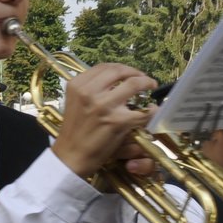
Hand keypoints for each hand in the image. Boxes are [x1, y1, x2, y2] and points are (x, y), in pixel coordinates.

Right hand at [50, 63, 156, 178]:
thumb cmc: (74, 131)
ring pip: (134, 84)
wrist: (71, 156)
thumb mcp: (74, 102)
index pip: (104, 67)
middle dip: (136, 73)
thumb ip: (90, 89)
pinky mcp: (117, 121)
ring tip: (150, 88)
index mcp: (77, 85)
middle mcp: (89, 92)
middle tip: (144, 80)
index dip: (121, 68)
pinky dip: (151, 111)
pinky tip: (151, 111)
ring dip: (147, 83)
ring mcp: (104, 106)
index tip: (129, 74)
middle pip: (120, 71)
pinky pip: (141, 111)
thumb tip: (114, 80)